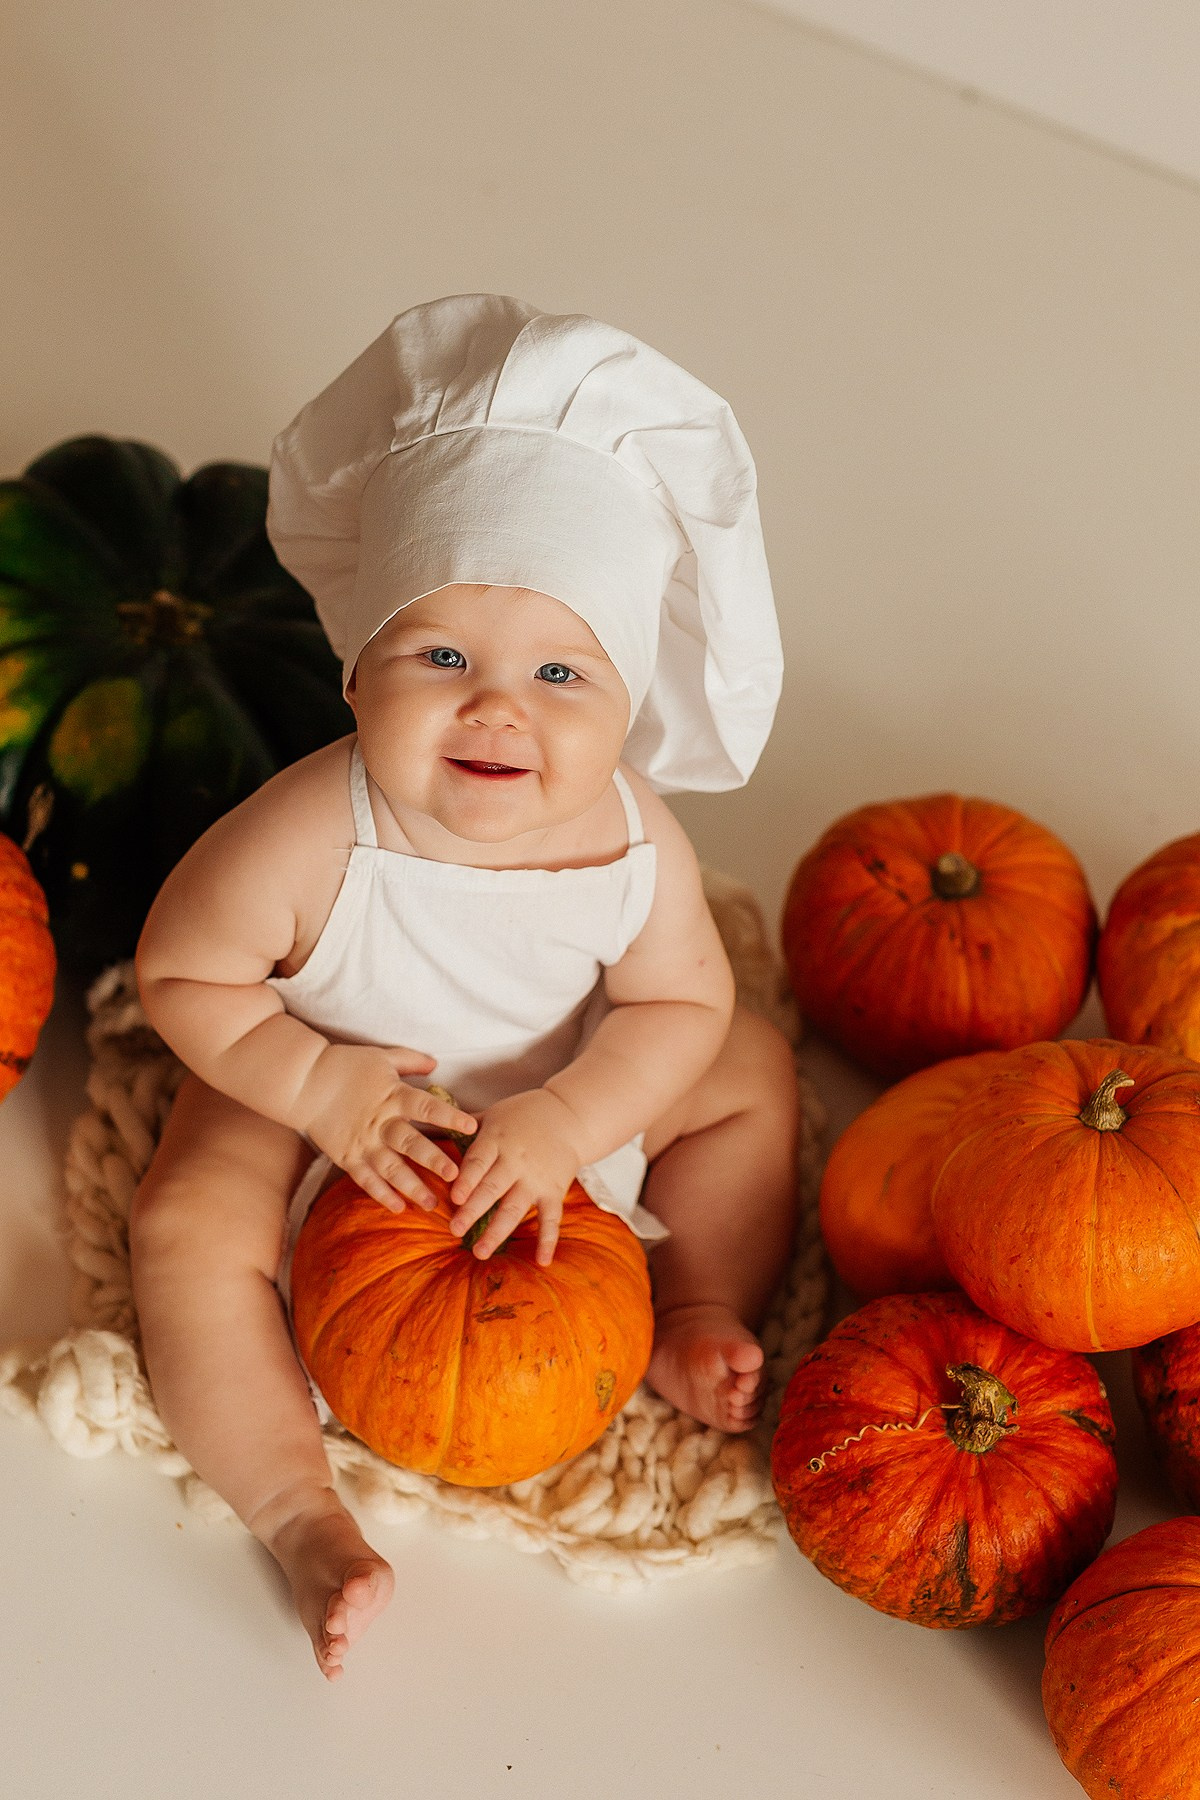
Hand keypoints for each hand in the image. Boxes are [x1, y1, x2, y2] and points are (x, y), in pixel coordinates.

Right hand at [294, 1042, 476, 1209]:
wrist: (303, 1081)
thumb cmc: (344, 1065)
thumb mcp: (381, 1057)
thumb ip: (410, 1061)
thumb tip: (436, 1063)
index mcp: (392, 1096)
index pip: (426, 1107)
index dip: (449, 1117)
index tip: (472, 1127)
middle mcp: (380, 1122)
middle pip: (410, 1144)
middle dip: (434, 1160)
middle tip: (455, 1176)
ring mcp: (363, 1142)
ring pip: (390, 1168)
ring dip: (412, 1187)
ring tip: (432, 1204)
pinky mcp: (346, 1156)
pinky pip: (366, 1179)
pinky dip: (381, 1194)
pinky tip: (398, 1207)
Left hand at [447, 1088, 586, 1264]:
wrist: (569, 1115)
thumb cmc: (522, 1114)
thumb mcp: (492, 1114)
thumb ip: (462, 1127)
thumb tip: (423, 1128)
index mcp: (496, 1139)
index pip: (478, 1161)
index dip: (467, 1180)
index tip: (455, 1198)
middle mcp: (516, 1160)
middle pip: (492, 1188)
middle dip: (474, 1210)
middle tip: (455, 1230)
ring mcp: (536, 1178)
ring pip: (515, 1207)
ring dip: (497, 1232)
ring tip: (480, 1252)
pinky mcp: (554, 1190)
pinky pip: (552, 1218)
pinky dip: (548, 1240)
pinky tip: (542, 1261)